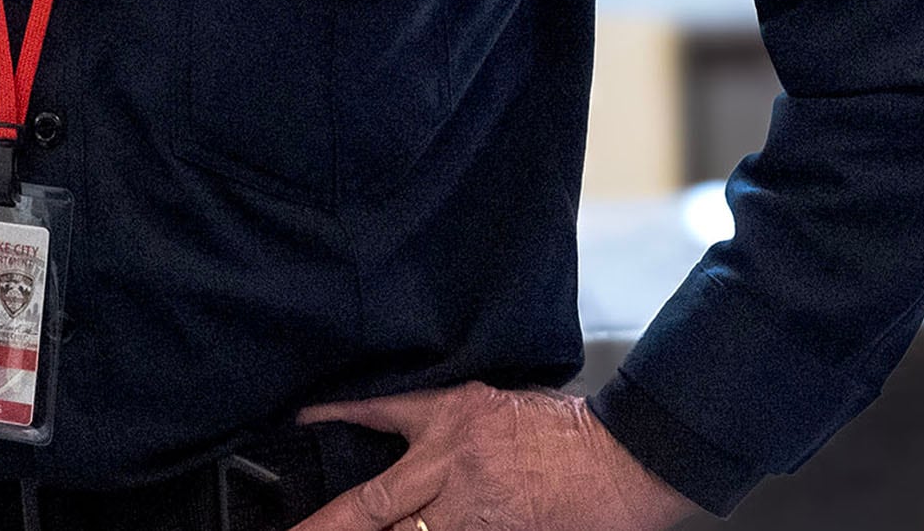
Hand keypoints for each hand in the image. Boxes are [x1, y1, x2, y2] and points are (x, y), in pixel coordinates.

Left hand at [288, 385, 691, 530]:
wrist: (622, 460)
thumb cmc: (567, 433)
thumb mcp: (497, 404)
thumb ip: (450, 424)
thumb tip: (413, 448)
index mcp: (452, 416)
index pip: (379, 412)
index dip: (335, 419)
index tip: (300, 424)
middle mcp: (451, 463)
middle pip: (372, 503)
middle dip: (327, 526)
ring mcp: (470, 511)